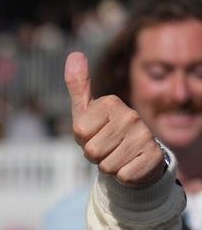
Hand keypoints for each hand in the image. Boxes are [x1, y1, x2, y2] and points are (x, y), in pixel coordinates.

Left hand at [65, 51, 165, 187]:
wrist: (134, 155)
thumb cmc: (102, 131)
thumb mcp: (85, 111)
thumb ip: (78, 85)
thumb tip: (75, 54)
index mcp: (111, 103)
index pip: (79, 132)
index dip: (82, 139)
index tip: (93, 133)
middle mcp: (130, 115)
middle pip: (92, 151)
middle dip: (94, 155)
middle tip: (106, 147)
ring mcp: (145, 135)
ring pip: (107, 165)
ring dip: (108, 165)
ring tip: (117, 154)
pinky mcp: (153, 156)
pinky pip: (123, 176)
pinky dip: (122, 176)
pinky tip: (130, 164)